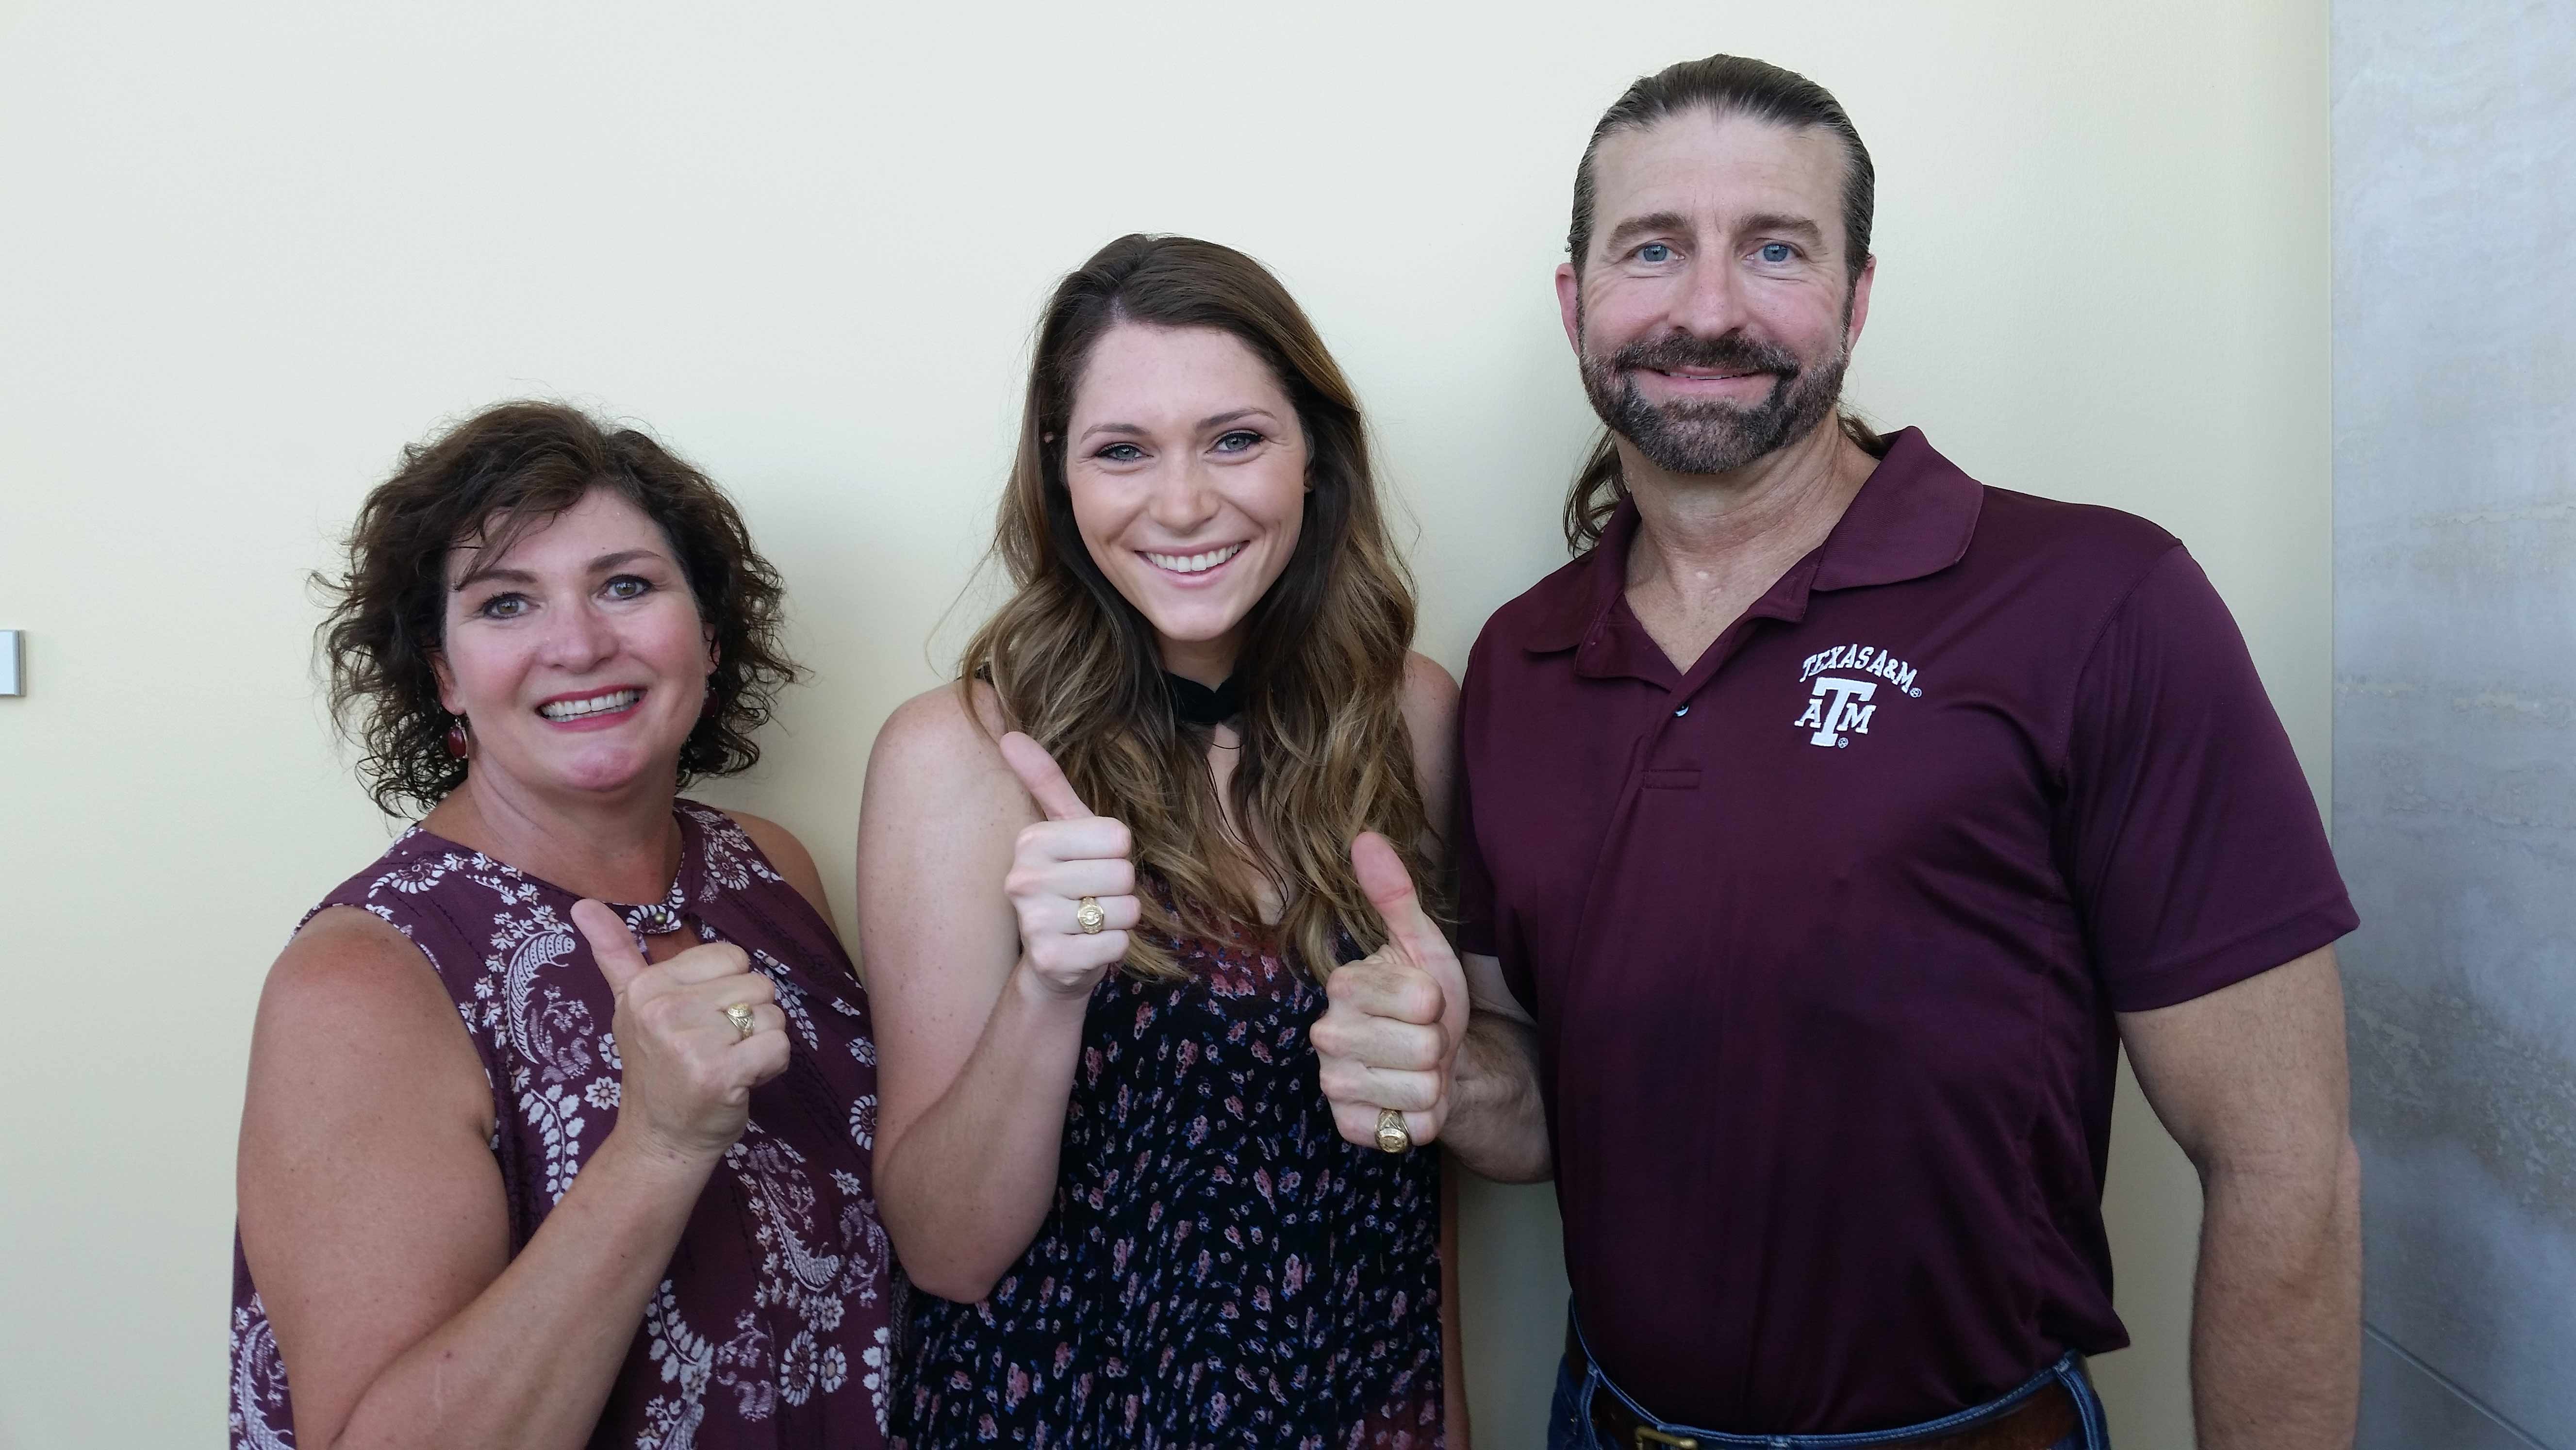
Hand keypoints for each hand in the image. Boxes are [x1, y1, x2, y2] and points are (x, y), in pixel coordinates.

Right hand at [572, 899, 790, 1166]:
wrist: (660, 1139)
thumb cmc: (657, 1069)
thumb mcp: (630, 1006)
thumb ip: (616, 953)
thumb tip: (583, 902)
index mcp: (646, 988)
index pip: (730, 957)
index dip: (729, 989)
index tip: (703, 1020)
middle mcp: (664, 1010)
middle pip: (757, 984)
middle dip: (748, 1016)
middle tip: (717, 1047)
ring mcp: (691, 1043)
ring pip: (772, 1014)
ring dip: (761, 1042)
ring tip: (729, 1063)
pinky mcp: (720, 1074)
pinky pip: (778, 1045)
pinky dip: (772, 1065)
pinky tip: (743, 1081)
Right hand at [999, 731, 1140, 996]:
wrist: (1053, 960)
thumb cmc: (1066, 886)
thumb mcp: (1061, 829)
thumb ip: (1045, 781)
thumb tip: (1009, 734)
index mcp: (1031, 841)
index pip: (1117, 836)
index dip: (1116, 854)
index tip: (1091, 865)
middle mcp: (1025, 879)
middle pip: (1123, 874)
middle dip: (1120, 889)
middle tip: (1092, 897)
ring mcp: (1034, 923)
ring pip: (1125, 910)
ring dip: (1119, 920)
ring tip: (1090, 922)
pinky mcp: (1052, 960)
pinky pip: (1118, 944)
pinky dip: (1114, 948)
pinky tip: (1088, 947)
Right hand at [1310, 832, 1469, 1149]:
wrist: (1431, 1062)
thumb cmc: (1425, 1000)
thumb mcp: (1421, 944)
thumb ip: (1395, 894)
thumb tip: (1367, 838)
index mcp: (1343, 984)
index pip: (1422, 999)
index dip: (1439, 1003)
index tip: (1426, 1002)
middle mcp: (1326, 1035)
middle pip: (1424, 1049)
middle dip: (1438, 1045)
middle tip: (1423, 1037)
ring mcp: (1334, 1084)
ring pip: (1422, 1089)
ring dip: (1435, 1083)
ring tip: (1419, 1068)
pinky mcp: (1348, 1127)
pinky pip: (1410, 1129)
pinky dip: (1425, 1120)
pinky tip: (1408, 1100)